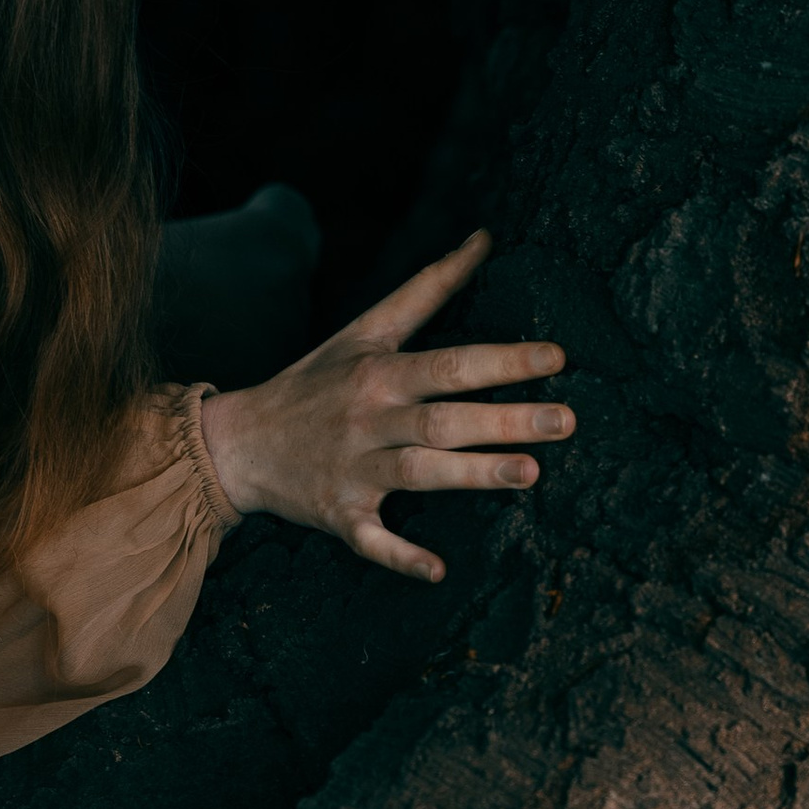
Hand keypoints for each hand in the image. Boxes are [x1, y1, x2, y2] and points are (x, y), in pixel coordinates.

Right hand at [196, 230, 571, 581]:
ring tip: (532, 474)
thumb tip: (484, 238)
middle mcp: (370, 420)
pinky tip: (439, 570)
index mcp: (380, 373)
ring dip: (474, 475)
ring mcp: (354, 470)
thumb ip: (429, 288)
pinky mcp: (340, 516)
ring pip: (420, 473)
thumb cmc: (315, 382)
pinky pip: (373, 540)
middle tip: (568, 421)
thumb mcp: (366, 330)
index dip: (504, 360)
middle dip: (507, 420)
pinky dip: (401, 556)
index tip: (558, 358)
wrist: (240, 443)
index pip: (450, 363)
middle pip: (445, 419)